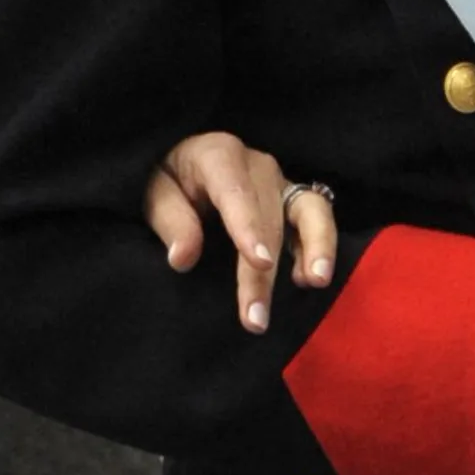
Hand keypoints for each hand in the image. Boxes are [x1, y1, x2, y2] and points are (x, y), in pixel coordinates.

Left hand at [144, 133, 340, 335]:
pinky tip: (309, 278)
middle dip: (264, 271)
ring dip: (316, 247)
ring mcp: (280, 182)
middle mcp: (257, 166)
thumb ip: (171, 221)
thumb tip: (183, 258)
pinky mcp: (294, 200)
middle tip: (256, 318)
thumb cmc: (169, 180)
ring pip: (309, 210)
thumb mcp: (155, 193)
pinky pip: (316, 218)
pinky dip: (319, 246)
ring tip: (315, 282)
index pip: (236, 192)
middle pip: (268, 218)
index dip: (249, 227)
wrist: (183, 164)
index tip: (260, 262)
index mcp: (218, 156)